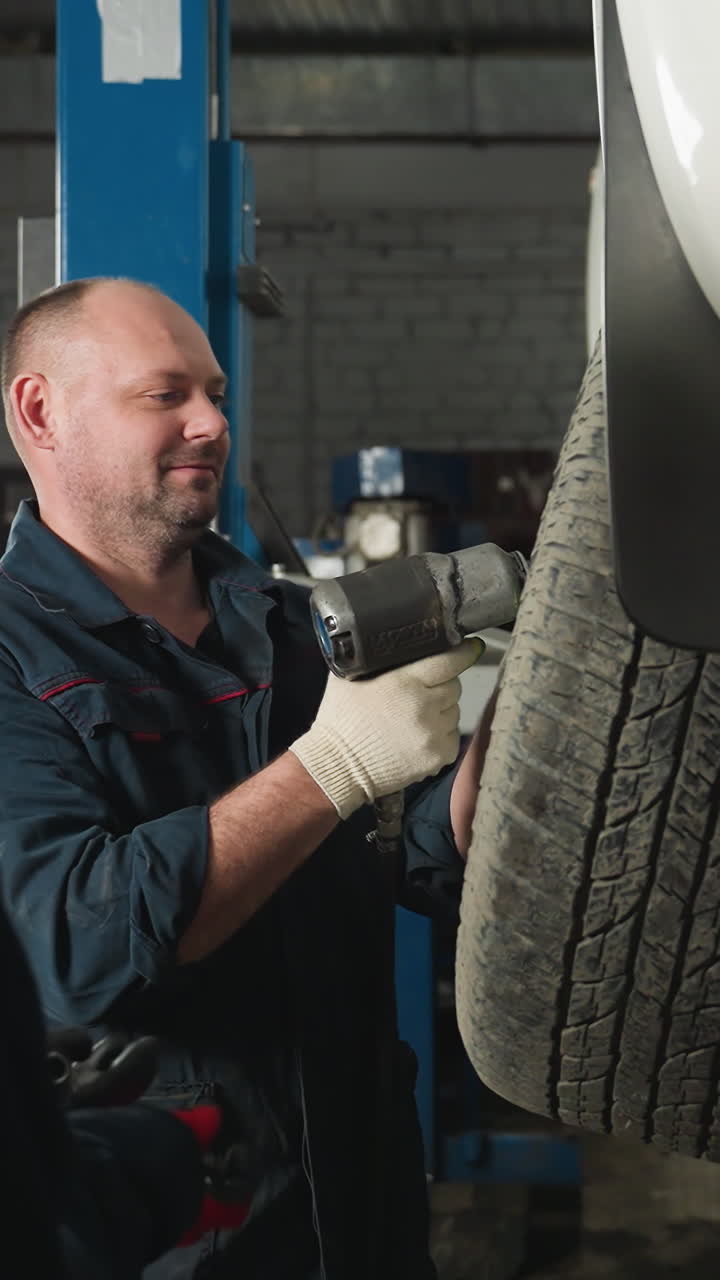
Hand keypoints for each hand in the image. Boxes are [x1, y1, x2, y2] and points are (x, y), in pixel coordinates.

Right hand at [289, 639, 481, 818]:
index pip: (448, 660)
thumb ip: (376, 658)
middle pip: (454, 686)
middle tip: (416, 695)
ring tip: (411, 719)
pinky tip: (416, 737)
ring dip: (440, 711)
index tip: (471, 646)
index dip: (462, 651)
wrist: (338, 767)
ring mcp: (433, 733)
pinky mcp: (439, 756)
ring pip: (454, 711)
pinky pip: (452, 736)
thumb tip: (397, 644)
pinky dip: (439, 735)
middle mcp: (424, 706)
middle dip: (440, 686)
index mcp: (404, 682)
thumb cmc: (341, 721)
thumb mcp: (350, 677)